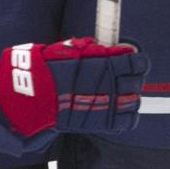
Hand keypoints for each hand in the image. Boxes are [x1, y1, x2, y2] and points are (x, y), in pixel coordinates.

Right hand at [0, 37, 147, 136]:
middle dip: (135, 76)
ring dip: (132, 95)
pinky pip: (128, 121)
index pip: (133, 61)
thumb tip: (104, 45)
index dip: (138, 59)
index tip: (134, 57)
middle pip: (136, 80)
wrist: (31, 97)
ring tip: (123, 93)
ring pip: (135, 100)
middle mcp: (108, 84)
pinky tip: (121, 110)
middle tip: (128, 74)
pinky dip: (128, 116)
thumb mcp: (64, 49)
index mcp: (101, 63)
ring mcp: (107, 105)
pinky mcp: (102, 123)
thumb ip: (86, 48)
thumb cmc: (45, 70)